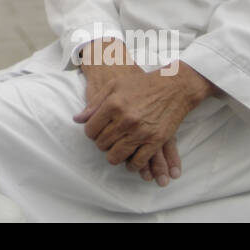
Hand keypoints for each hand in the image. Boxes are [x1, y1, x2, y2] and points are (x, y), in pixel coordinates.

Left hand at [78, 40, 176, 181]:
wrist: (173, 87)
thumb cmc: (141, 84)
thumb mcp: (113, 86)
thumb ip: (94, 104)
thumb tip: (77, 120)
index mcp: (113, 105)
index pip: (91, 129)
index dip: (90, 133)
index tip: (95, 132)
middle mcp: (125, 120)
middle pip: (102, 143)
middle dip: (101, 143)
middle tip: (106, 140)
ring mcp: (141, 131)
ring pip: (117, 155)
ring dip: (113, 156)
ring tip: (114, 150)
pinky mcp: (156, 140)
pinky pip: (139, 161)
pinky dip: (132, 164)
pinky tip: (130, 160)